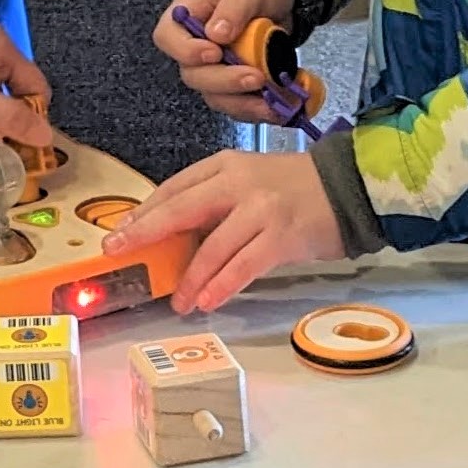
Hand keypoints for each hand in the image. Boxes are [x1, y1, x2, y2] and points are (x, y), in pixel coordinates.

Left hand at [101, 150, 345, 313]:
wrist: (348, 188)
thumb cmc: (292, 189)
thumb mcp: (247, 182)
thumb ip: (214, 202)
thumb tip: (172, 238)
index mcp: (223, 166)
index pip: (174, 188)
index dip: (144, 212)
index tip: (119, 233)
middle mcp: (238, 183)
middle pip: (181, 210)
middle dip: (146, 233)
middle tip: (120, 253)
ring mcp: (260, 209)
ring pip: (213, 247)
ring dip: (191, 278)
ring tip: (178, 301)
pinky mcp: (282, 236)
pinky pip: (244, 265)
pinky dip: (222, 285)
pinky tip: (208, 301)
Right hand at [152, 0, 297, 122]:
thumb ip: (233, 7)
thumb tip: (216, 34)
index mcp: (188, 13)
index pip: (167, 37)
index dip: (185, 51)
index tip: (214, 53)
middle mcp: (195, 44)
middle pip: (193, 74)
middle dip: (224, 82)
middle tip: (256, 77)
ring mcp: (215, 65)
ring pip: (215, 95)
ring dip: (243, 103)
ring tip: (274, 101)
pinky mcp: (236, 80)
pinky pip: (238, 103)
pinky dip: (257, 108)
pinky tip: (278, 106)